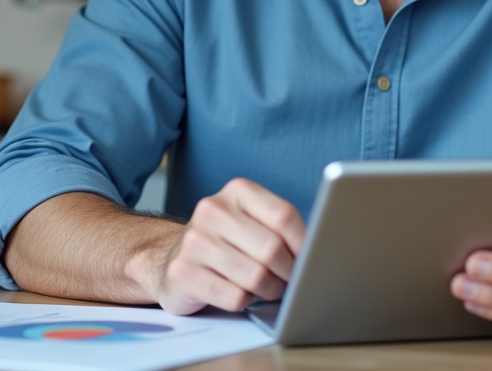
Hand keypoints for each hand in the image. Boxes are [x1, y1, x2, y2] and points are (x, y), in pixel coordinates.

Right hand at [154, 178, 305, 314]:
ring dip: (269, 290)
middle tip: (290, 280)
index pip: (284, 216)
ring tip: (268, 288)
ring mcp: (195, 241)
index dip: (304, 244)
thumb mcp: (252, 221)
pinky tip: (240, 293)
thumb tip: (318, 250)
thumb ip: (281, 228)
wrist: (173, 259)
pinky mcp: (183, 273)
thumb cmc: (227, 242)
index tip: (310, 259)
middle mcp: (212, 210)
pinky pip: (234, 297)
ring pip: (255, 277)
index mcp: (237, 190)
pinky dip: (245, 301)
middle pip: (271, 249)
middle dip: (288, 272)